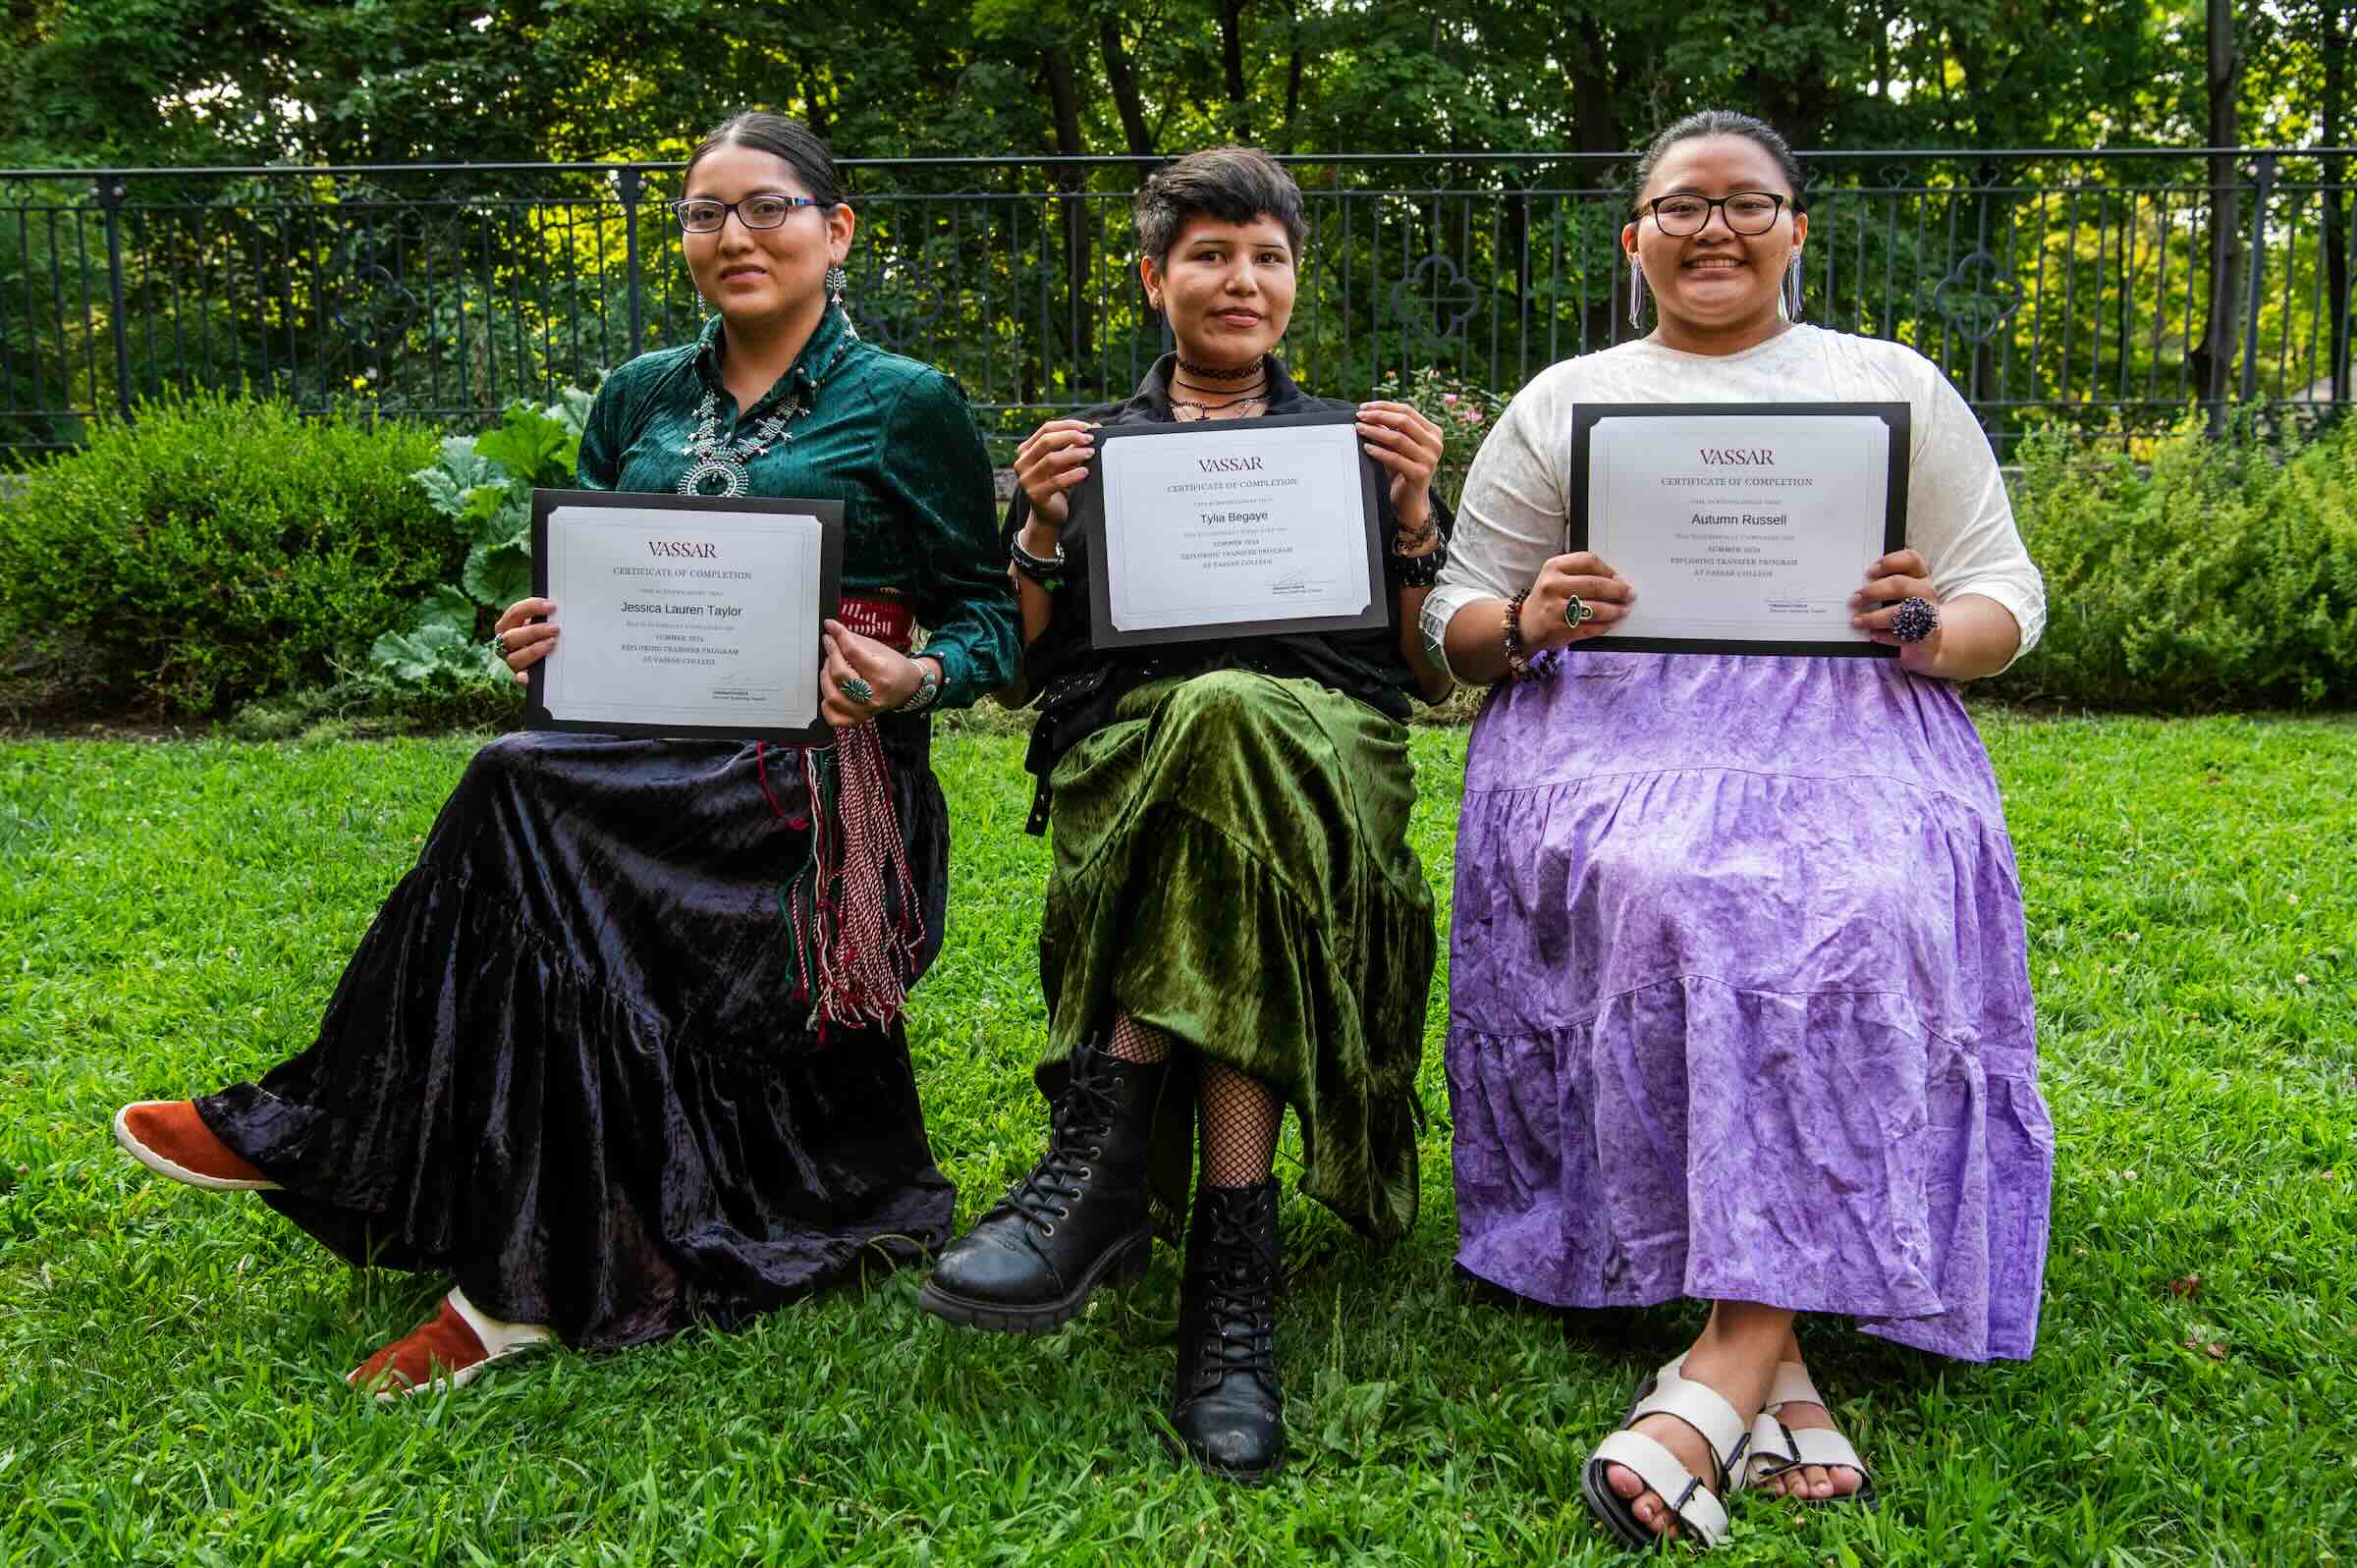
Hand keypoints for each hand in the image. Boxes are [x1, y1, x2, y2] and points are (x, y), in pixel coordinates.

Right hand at [492, 596, 557, 687]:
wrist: (536, 655)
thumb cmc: (538, 634)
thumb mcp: (536, 622)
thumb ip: (542, 616)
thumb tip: (556, 609)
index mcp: (506, 626)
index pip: (515, 613)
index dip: (532, 607)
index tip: (552, 607)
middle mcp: (505, 643)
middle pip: (512, 637)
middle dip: (535, 631)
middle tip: (555, 628)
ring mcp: (511, 660)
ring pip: (514, 658)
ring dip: (534, 650)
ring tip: (552, 643)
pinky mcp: (520, 675)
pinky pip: (518, 679)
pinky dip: (522, 678)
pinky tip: (527, 677)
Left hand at [820, 620, 927, 727]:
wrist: (908, 687)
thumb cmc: (894, 667)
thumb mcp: (877, 648)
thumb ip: (852, 639)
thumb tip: (830, 629)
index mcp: (882, 674)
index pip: (852, 653)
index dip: (838, 637)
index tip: (831, 629)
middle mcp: (874, 696)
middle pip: (840, 675)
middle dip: (831, 656)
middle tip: (831, 647)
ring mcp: (866, 710)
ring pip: (833, 696)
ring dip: (826, 677)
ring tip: (830, 667)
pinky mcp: (859, 718)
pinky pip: (834, 717)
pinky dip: (826, 704)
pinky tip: (832, 690)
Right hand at [1011, 418, 1096, 529]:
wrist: (1049, 515)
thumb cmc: (1056, 485)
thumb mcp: (1065, 462)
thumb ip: (1075, 445)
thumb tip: (1096, 427)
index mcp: (1026, 450)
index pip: (1046, 429)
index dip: (1067, 425)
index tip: (1086, 427)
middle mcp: (1022, 463)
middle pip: (1046, 441)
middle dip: (1071, 437)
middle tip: (1089, 440)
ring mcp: (1027, 480)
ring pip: (1051, 460)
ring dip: (1074, 454)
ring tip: (1090, 454)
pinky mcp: (1035, 495)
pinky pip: (1056, 481)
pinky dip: (1073, 475)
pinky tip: (1085, 472)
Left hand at [1356, 401, 1446, 538]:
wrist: (1410, 501)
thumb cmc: (1402, 471)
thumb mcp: (1397, 447)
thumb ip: (1390, 430)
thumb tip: (1369, 412)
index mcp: (1433, 432)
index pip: (1407, 411)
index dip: (1384, 406)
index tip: (1364, 407)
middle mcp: (1435, 443)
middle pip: (1404, 421)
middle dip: (1378, 416)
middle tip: (1359, 416)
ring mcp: (1430, 459)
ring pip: (1398, 438)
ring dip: (1375, 432)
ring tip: (1360, 429)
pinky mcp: (1421, 474)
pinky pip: (1395, 458)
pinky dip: (1379, 452)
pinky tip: (1366, 448)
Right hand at [1521, 552, 1635, 651]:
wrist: (1525, 624)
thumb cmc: (1548, 598)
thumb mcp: (1556, 576)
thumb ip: (1581, 573)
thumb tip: (1615, 580)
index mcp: (1553, 567)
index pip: (1589, 561)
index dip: (1608, 570)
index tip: (1618, 578)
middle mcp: (1552, 586)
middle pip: (1595, 584)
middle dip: (1618, 591)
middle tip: (1629, 594)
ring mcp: (1556, 609)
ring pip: (1595, 608)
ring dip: (1615, 610)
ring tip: (1623, 610)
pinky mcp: (1560, 629)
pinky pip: (1590, 627)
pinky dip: (1605, 626)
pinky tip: (1612, 623)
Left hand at [1851, 549, 1942, 671]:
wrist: (1929, 635)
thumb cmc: (1907, 606)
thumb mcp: (1901, 590)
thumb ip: (1884, 583)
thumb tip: (1857, 585)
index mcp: (1920, 574)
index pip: (1911, 559)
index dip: (1890, 562)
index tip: (1869, 571)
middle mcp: (1925, 591)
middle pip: (1900, 585)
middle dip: (1874, 591)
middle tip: (1855, 598)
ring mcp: (1927, 612)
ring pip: (1900, 612)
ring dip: (1874, 617)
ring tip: (1857, 620)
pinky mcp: (1924, 633)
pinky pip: (1902, 634)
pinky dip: (1885, 636)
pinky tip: (1872, 635)